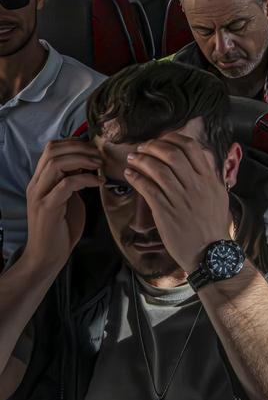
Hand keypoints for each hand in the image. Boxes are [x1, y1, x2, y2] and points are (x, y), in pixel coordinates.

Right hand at [22, 139, 101, 269]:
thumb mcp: (67, 197)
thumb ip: (72, 180)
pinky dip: (86, 179)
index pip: (51, 148)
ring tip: (100, 166)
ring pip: (57, 163)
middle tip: (99, 157)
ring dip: (83, 160)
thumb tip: (89, 164)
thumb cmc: (61, 227)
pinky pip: (67, 183)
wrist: (47, 255)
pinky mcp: (47, 207)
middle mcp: (36, 184)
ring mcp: (40, 195)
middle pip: (52, 150)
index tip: (93, 149)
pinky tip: (99, 182)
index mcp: (40, 180)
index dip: (74, 143)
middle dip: (80, 148)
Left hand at [124, 133, 233, 272]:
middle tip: (143, 147)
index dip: (174, 139)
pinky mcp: (165, 211)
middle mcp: (195, 185)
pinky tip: (129, 174)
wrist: (209, 251)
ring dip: (142, 160)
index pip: (192, 148)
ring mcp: (180, 198)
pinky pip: (148, 188)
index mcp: (209, 179)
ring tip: (133, 158)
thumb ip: (211, 176)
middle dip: (154, 146)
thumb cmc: (213, 225)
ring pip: (158, 170)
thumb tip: (203, 158)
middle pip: (172, 154)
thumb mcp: (219, 196)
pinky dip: (136, 178)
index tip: (163, 139)